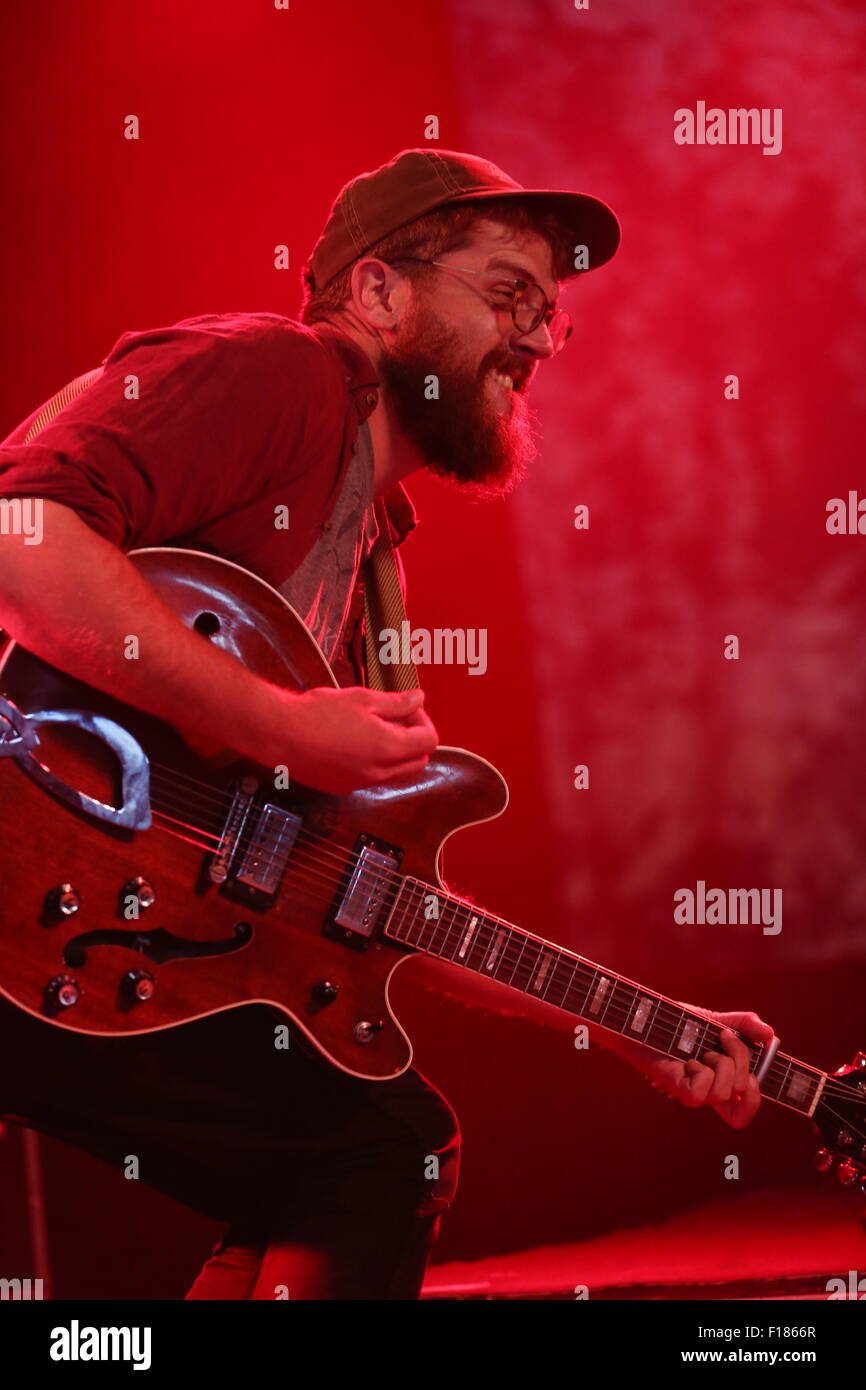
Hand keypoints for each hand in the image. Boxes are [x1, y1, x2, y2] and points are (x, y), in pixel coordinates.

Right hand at [274, 685, 438, 793]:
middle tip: (395, 718)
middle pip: (418, 762)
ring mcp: (360, 783)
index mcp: (388, 748)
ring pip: (395, 772)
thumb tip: (418, 700)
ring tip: (372, 728)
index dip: (423, 721)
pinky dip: (373, 762)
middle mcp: (378, 772)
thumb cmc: (317, 713)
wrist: (278, 734)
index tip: (408, 708)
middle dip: (414, 739)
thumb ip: (396, 703)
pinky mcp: (342, 787)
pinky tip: (353, 742)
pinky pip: (371, 778)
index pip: (428, 741)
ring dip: (395, 753)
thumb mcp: (362, 699)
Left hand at [614, 1009, 776, 1129]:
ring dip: (719, 1063)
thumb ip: (744, 1025)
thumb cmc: (678, 1022)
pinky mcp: (677, 1088)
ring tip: (702, 1050)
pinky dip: (700, 1072)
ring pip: (725, 1093)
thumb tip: (771, 1035)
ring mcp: (693, 1091)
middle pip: (744, 1091)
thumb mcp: (716, 1020)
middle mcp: (709, 1091)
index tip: (756, 1069)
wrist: (646, 1016)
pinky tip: (687, 1060)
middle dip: (740, 1059)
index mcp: (721, 1080)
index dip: (757, 1097)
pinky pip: (701, 1094)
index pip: (746, 1108)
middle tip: (721, 1039)